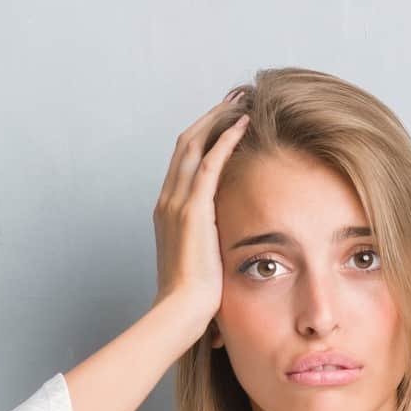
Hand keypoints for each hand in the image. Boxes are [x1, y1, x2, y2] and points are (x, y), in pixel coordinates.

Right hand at [151, 89, 251, 325]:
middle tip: (235, 99)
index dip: (204, 136)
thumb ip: (209, 242)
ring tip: (241, 103)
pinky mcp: (192, 209)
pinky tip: (243, 125)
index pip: (183, 161)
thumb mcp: (200, 260)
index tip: (225, 121)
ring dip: (218, 119)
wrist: (180, 311)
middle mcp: (166, 200)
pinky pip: (209, 163)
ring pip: (194, 144)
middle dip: (211, 116)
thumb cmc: (192, 297)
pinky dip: (225, 139)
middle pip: (186, 143)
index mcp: (167, 211)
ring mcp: (175, 202)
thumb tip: (227, 246)